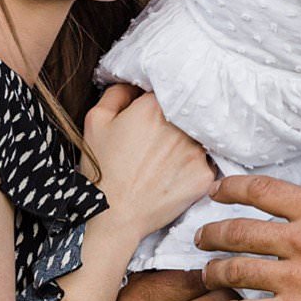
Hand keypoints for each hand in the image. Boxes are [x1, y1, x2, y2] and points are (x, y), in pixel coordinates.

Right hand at [84, 84, 214, 245]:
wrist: (115, 216)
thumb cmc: (103, 169)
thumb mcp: (95, 121)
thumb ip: (116, 93)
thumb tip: (134, 85)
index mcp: (155, 106)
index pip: (167, 89)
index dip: (157, 101)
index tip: (149, 114)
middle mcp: (181, 125)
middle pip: (185, 112)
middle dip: (174, 120)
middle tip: (157, 139)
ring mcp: (197, 151)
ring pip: (197, 136)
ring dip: (186, 142)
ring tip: (165, 158)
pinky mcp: (205, 176)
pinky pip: (204, 162)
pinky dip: (192, 165)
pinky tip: (174, 174)